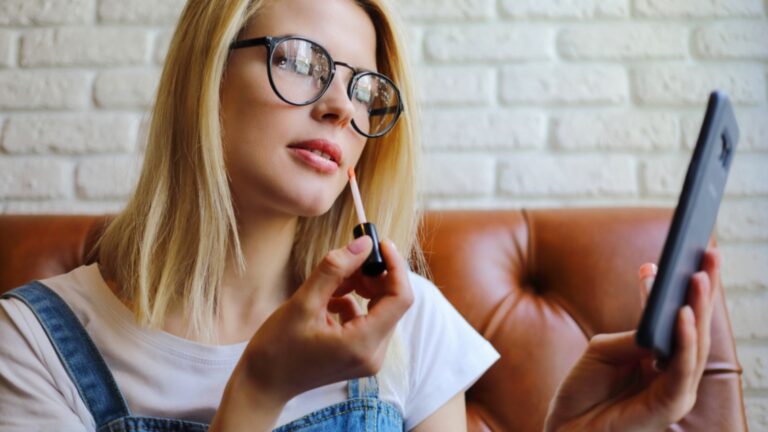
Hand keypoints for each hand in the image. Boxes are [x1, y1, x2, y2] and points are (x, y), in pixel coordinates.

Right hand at [233, 235, 413, 401]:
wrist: (263, 384)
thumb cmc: (277, 348)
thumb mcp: (303, 302)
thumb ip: (335, 270)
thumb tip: (363, 244)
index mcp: (363, 344)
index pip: (401, 298)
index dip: (395, 266)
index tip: (380, 243)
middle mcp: (373, 354)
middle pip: (392, 302)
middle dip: (373, 275)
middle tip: (349, 258)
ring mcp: (368, 357)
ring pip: (380, 308)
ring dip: (361, 287)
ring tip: (331, 282)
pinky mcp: (360, 355)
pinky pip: (367, 318)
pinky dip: (353, 302)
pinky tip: (328, 301)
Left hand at [543, 248, 720, 431]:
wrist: (567, 430)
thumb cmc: (584, 392)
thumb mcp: (604, 352)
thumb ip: (632, 337)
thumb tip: (658, 321)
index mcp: (658, 356)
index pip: (676, 316)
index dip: (676, 286)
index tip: (671, 254)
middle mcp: (672, 371)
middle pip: (694, 325)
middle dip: (702, 288)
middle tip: (706, 252)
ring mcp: (674, 390)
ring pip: (694, 344)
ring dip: (698, 308)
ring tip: (697, 277)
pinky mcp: (668, 406)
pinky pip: (681, 370)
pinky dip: (685, 342)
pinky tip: (682, 316)